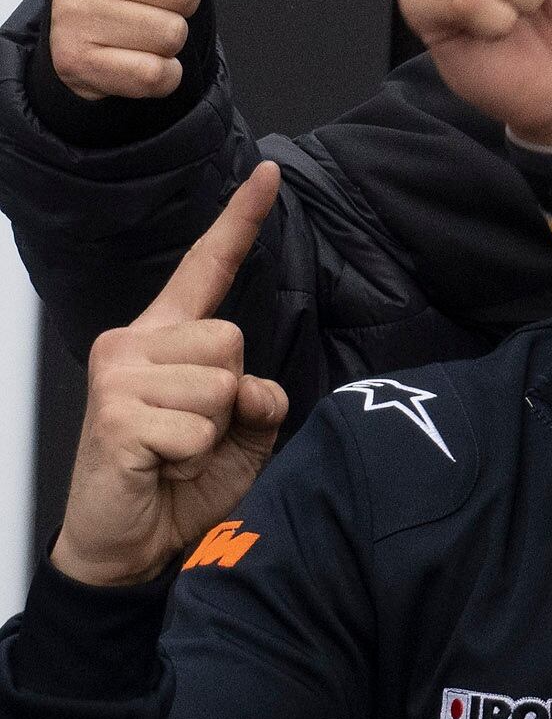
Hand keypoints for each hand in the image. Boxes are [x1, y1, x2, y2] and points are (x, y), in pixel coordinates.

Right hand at [49, 164, 290, 586]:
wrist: (131, 543)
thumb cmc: (181, 482)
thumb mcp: (239, 431)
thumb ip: (255, 392)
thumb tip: (249, 383)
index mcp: (167, 339)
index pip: (206, 269)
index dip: (240, 221)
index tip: (269, 175)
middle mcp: (134, 343)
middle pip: (232, 338)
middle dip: (232, 394)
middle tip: (193, 432)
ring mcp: (119, 375)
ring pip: (221, 381)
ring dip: (214, 429)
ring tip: (176, 450)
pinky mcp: (116, 414)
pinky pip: (200, 425)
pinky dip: (194, 456)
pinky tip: (161, 466)